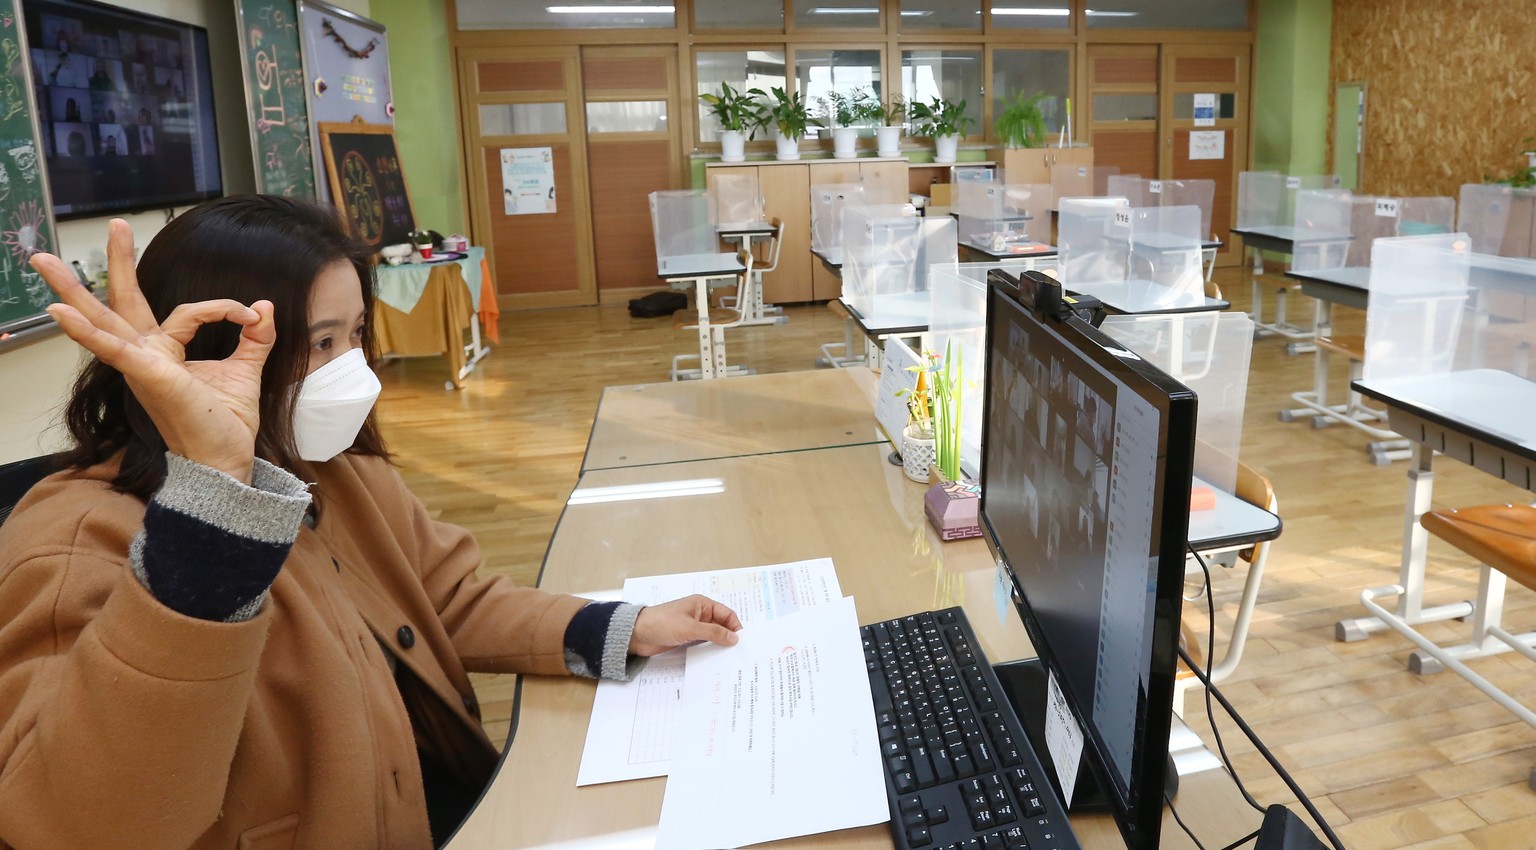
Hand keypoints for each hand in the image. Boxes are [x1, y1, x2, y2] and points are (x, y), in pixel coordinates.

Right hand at [31, 219, 275, 482]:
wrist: (226, 460)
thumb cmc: (225, 422)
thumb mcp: (246, 370)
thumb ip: (254, 338)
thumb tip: (264, 306)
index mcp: (166, 352)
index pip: (188, 312)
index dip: (224, 308)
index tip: (250, 315)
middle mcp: (147, 356)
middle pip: (122, 303)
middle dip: (117, 263)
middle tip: (114, 225)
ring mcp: (142, 366)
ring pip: (105, 319)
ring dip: (73, 291)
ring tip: (42, 260)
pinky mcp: (146, 376)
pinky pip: (113, 348)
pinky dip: (87, 331)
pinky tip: (59, 313)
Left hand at [629, 594, 742, 656]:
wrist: (636, 634)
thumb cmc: (661, 624)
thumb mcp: (690, 628)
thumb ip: (713, 633)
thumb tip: (734, 638)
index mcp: (702, 604)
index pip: (726, 614)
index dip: (735, 626)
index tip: (741, 641)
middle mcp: (699, 614)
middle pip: (721, 625)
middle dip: (729, 637)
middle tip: (738, 653)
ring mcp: (693, 627)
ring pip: (713, 636)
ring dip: (719, 645)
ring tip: (729, 659)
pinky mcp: (686, 638)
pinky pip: (703, 644)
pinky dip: (709, 650)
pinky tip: (715, 659)